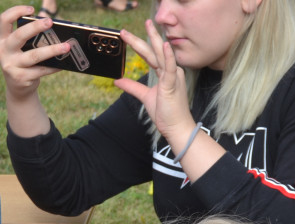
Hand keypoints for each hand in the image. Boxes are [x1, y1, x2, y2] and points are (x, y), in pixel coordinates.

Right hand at [0, 6, 69, 103]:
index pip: (4, 20)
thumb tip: (52, 29)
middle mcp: (3, 52)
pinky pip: (41, 70)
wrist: (17, 88)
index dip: (16, 11)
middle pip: (19, 36)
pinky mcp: (21, 78)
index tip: (32, 10)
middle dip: (35, 27)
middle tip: (50, 22)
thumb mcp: (20, 48)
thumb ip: (29, 38)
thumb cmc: (22, 61)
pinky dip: (54, 67)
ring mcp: (11, 66)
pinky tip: (63, 63)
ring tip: (66, 46)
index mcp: (2, 40)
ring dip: (52, 50)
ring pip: (34, 55)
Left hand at [114, 20, 194, 141]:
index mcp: (164, 73)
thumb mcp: (145, 96)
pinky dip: (168, 56)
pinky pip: (170, 68)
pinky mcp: (172, 85)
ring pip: (160, 55)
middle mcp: (170, 71)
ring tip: (148, 26)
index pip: (149, 55)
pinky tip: (164, 45)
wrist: (176, 127)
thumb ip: (132, 87)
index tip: (126, 36)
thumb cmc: (166, 113)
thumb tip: (118, 80)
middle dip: (142, 38)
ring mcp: (172, 77)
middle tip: (128, 29)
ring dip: (153, 40)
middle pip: (153, 51)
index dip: (138, 45)